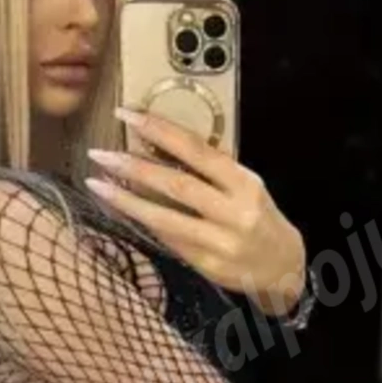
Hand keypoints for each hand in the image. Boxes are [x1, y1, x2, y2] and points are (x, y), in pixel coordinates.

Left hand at [85, 107, 306, 313]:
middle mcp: (234, 212)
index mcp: (244, 183)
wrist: (284, 267)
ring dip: (127, 201)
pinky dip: (142, 223)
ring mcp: (220, 242)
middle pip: (177, 185)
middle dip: (135, 167)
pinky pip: (168, 240)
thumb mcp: (245, 186)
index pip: (198, 150)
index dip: (161, 131)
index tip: (128, 116)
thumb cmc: (258, 218)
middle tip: (101, 154)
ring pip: (166, 218)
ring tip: (97, 184)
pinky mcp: (207, 265)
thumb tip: (159, 144)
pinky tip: (122, 210)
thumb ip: (211, 170)